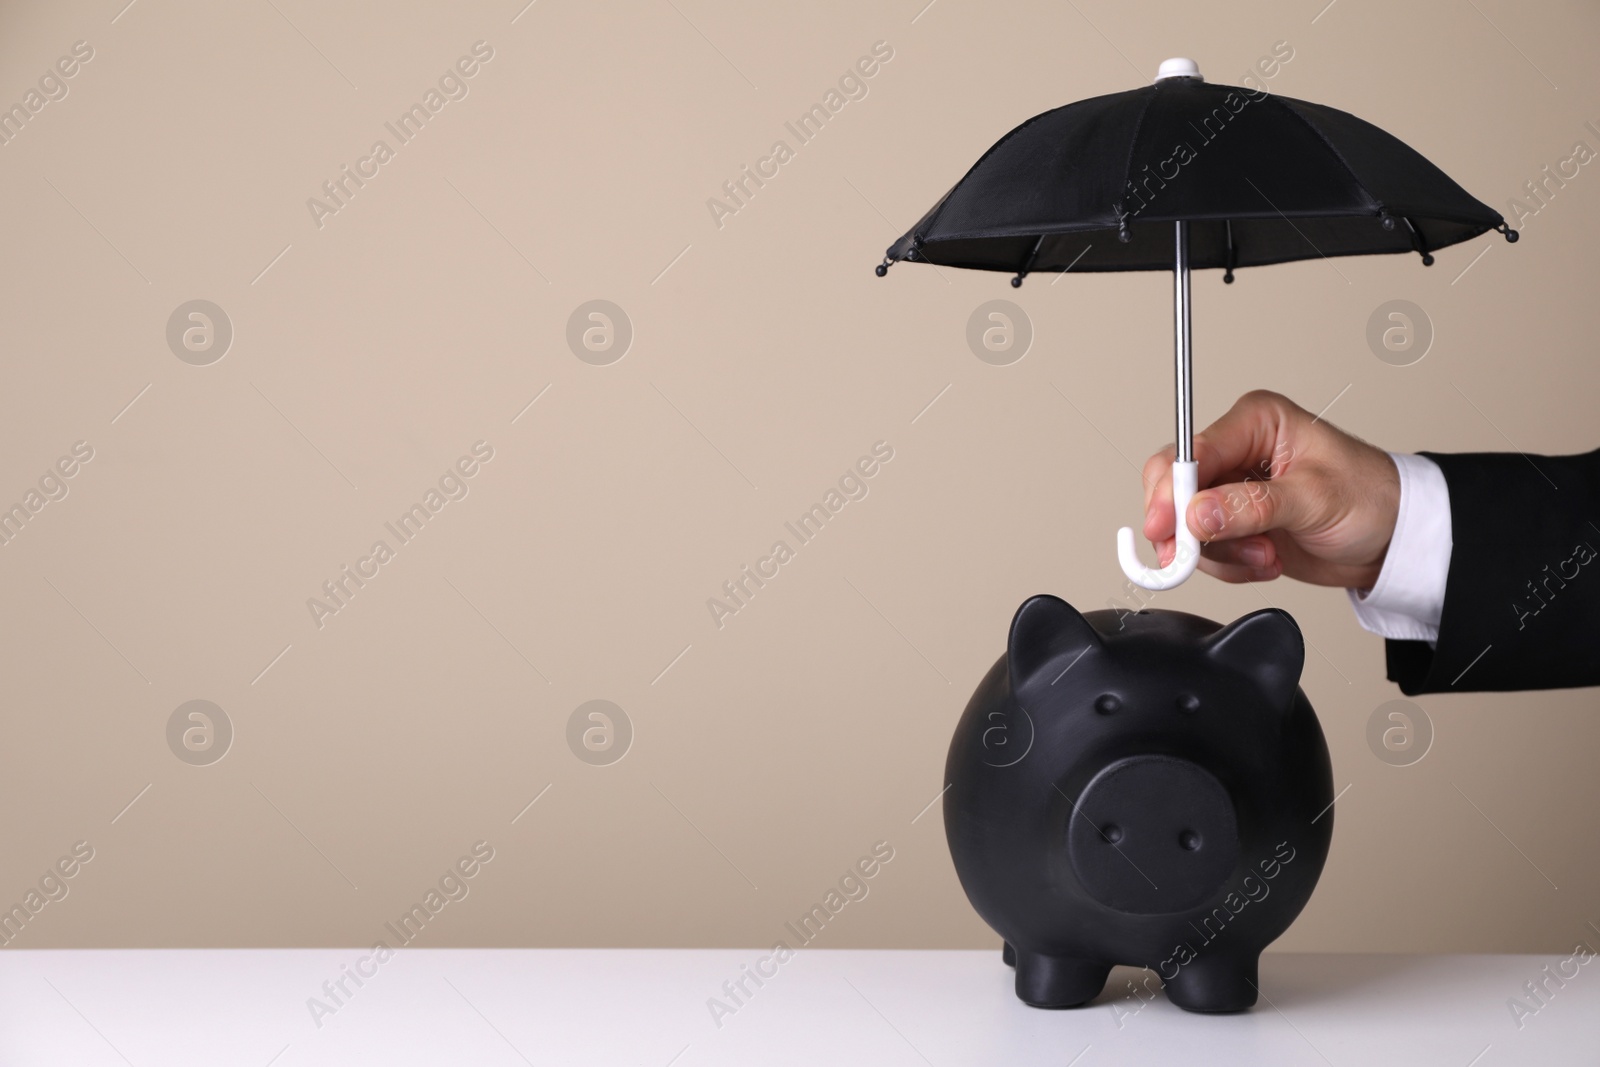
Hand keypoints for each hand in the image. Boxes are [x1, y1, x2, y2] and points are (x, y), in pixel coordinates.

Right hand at [1141, 390, 1400, 587]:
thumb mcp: (1313, 499)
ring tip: (1264, 555)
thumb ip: (1251, 507)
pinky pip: (1206, 549)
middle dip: (1189, 527)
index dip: (1172, 491)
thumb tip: (1197, 515)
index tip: (1166, 527)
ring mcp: (1233, 490)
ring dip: (1220, 552)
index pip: (1192, 452)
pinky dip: (1229, 565)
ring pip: (1187, 524)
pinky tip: (1265, 561)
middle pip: (1176, 487)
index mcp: (1256, 423)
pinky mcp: (1234, 524)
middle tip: (1197, 554)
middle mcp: (1238, 452)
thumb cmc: (1371, 499)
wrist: (1394, 540)